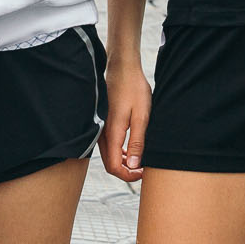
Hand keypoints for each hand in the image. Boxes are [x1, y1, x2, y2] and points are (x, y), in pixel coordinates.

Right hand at [100, 57, 150, 181]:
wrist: (122, 67)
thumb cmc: (133, 88)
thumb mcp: (141, 116)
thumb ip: (136, 142)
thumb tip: (133, 165)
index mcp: (111, 134)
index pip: (114, 168)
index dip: (129, 176)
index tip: (144, 172)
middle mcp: (101, 134)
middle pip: (110, 164)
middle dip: (126, 171)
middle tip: (144, 168)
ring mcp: (100, 129)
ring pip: (108, 156)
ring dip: (123, 162)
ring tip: (140, 159)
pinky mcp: (102, 123)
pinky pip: (108, 145)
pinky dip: (118, 152)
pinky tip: (130, 147)